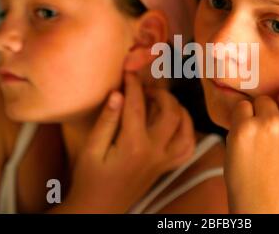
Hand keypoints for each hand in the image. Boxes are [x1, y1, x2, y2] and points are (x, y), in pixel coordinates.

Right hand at [63, 72, 194, 212]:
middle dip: (161, 94)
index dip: (133, 84)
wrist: (99, 208)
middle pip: (171, 113)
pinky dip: (188, 133)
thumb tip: (118, 94)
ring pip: (186, 129)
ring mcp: (164, 160)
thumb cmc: (90, 179)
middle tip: (146, 88)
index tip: (128, 72)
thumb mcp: (91, 150)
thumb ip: (106, 121)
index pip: (137, 105)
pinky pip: (187, 149)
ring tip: (163, 101)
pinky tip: (178, 124)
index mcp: (133, 145)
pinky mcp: (166, 167)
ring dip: (179, 110)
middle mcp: (155, 151)